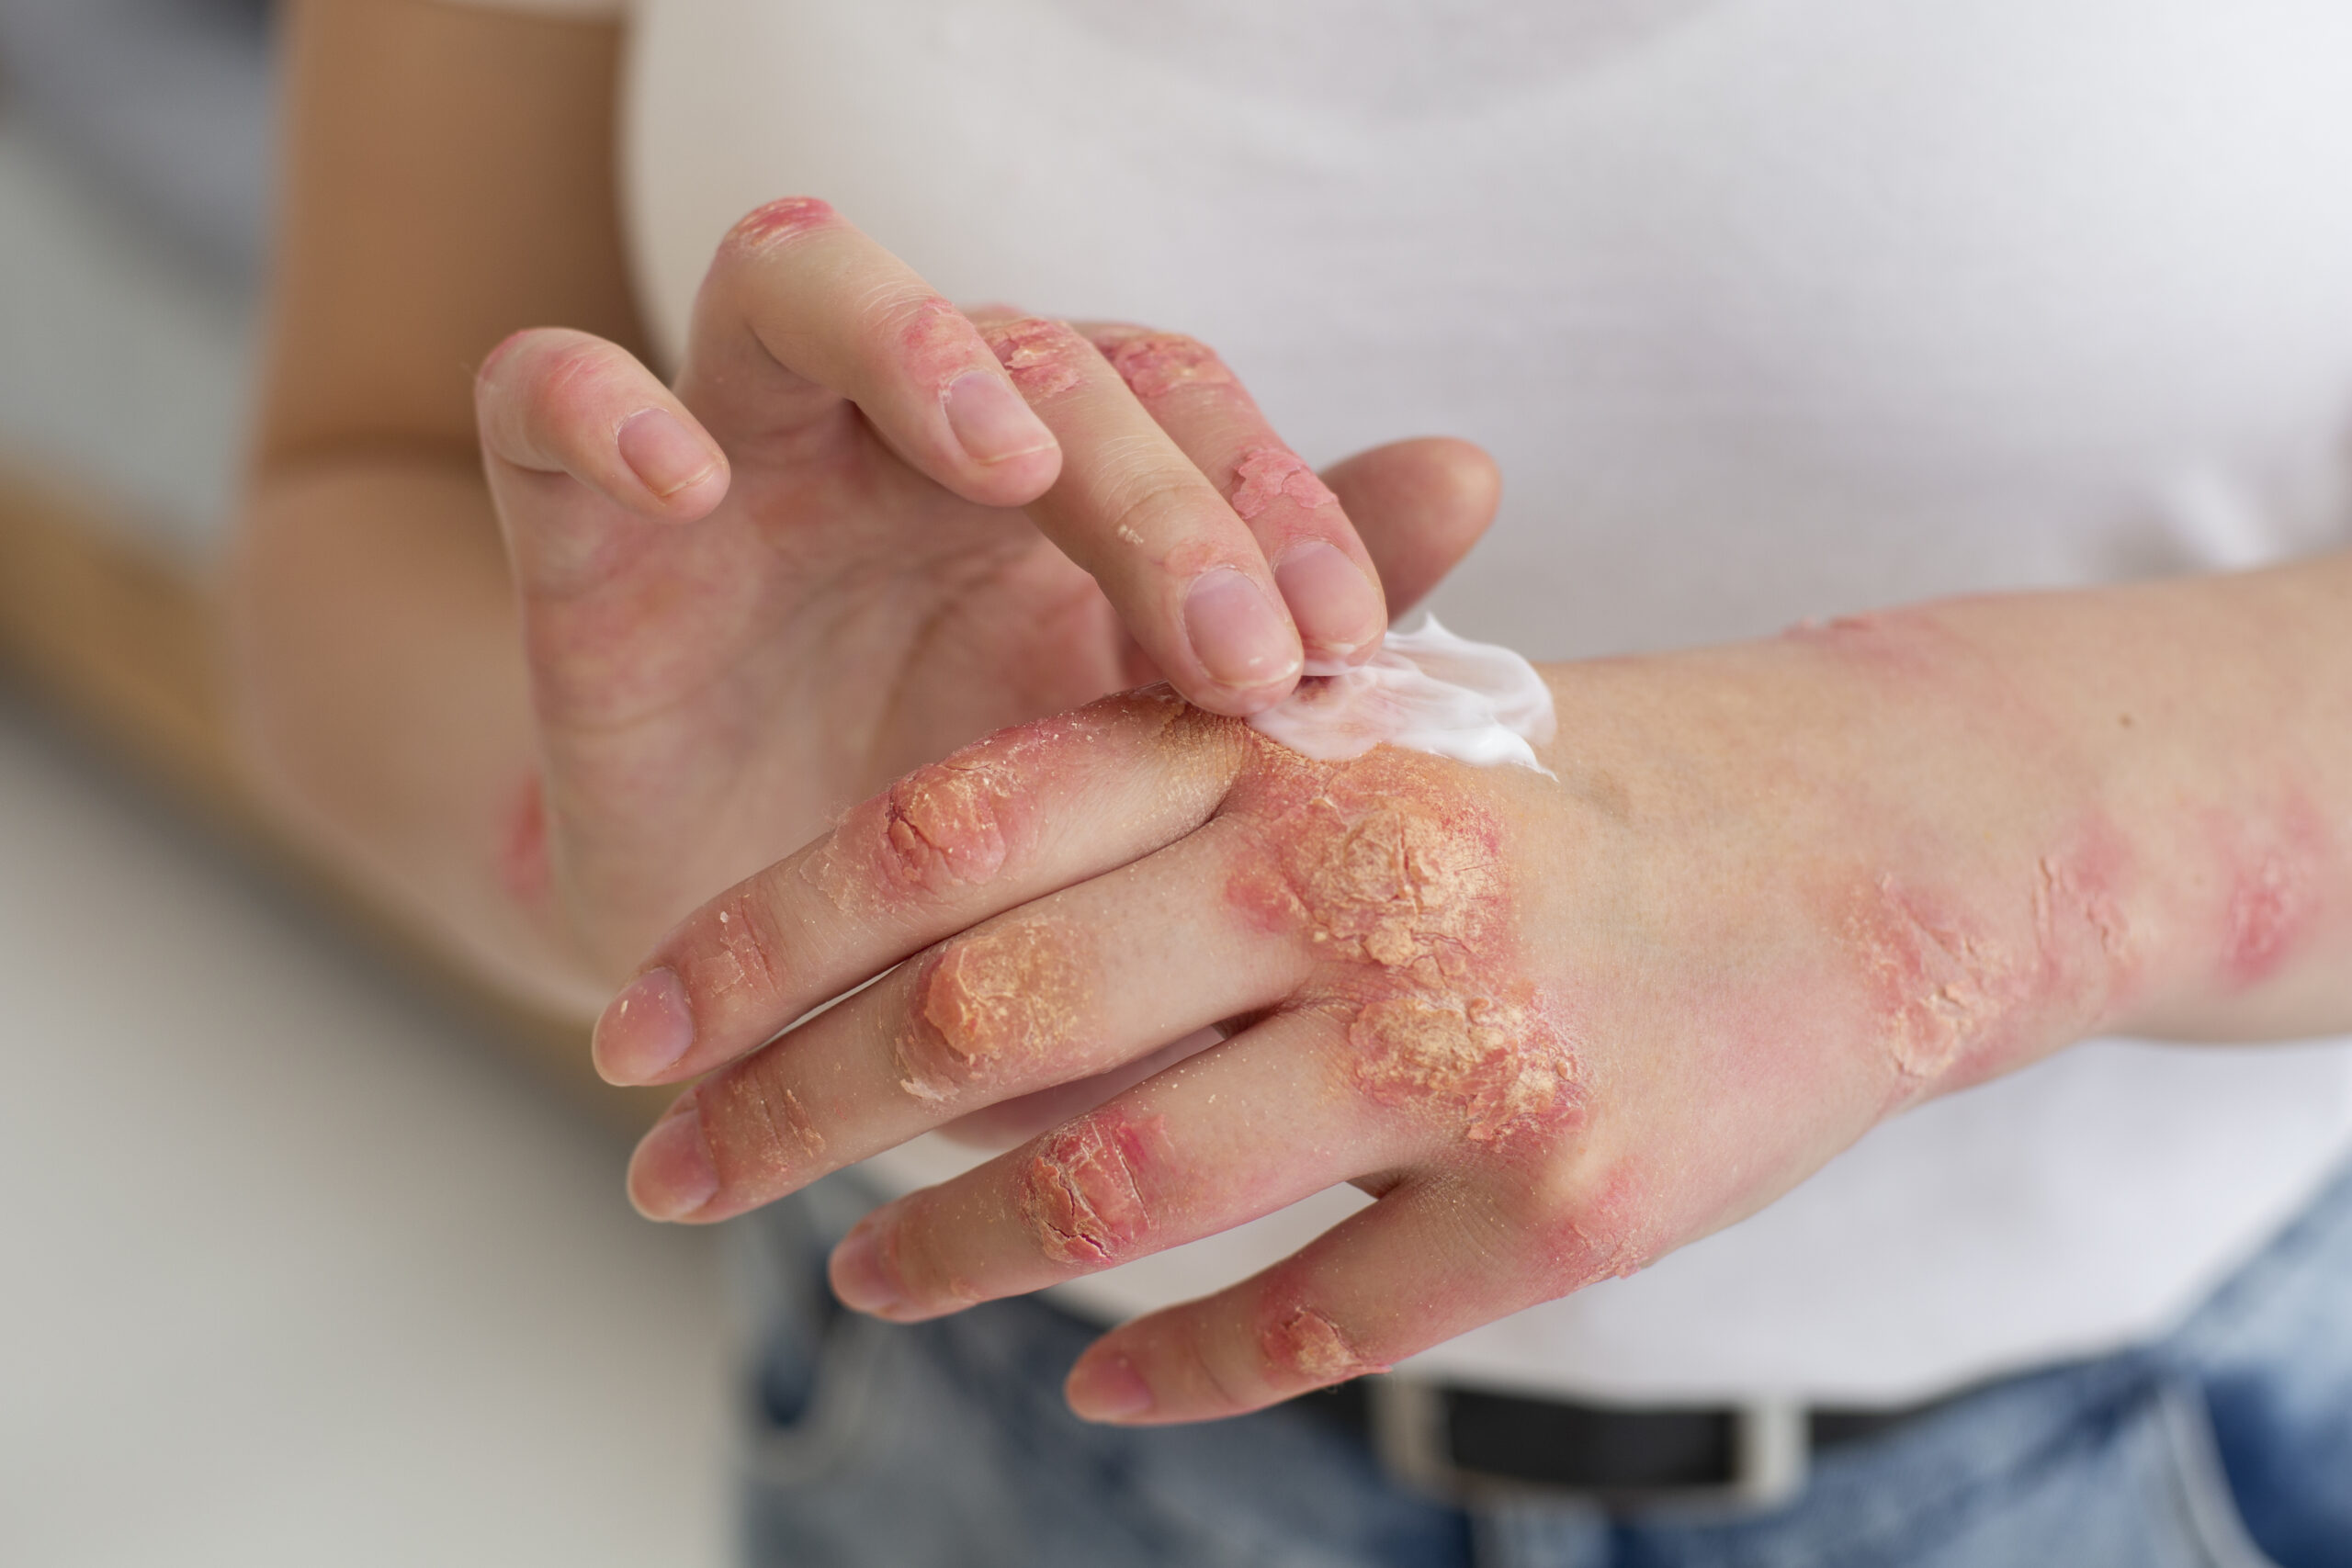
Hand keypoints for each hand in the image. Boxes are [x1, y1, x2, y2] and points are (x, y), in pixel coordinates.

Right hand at [471, 197, 1497, 978]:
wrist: (755, 995)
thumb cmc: (968, 869)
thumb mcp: (1137, 772)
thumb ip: (1285, 623)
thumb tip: (1469, 470)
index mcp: (1054, 491)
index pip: (1176, 401)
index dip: (1266, 497)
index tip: (1339, 656)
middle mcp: (905, 444)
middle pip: (1034, 352)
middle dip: (1150, 483)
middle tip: (1234, 649)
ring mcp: (743, 462)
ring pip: (805, 281)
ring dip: (915, 343)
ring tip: (1004, 457)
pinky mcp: (583, 531)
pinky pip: (541, 390)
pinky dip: (595, 402)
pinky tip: (677, 476)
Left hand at [591, 601, 2224, 1422]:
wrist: (1869, 843)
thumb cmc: (1565, 782)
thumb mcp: (1363, 723)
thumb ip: (1153, 803)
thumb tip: (908, 967)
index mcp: (1283, 739)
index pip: (950, 833)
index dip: (762, 943)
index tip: (632, 1031)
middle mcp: (1356, 880)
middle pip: (988, 1022)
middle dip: (788, 1115)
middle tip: (672, 1176)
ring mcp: (1462, 1050)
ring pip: (1117, 1191)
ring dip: (947, 1255)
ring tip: (859, 1279)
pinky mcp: (1562, 1207)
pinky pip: (1308, 1325)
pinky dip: (1172, 1368)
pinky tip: (1095, 1382)